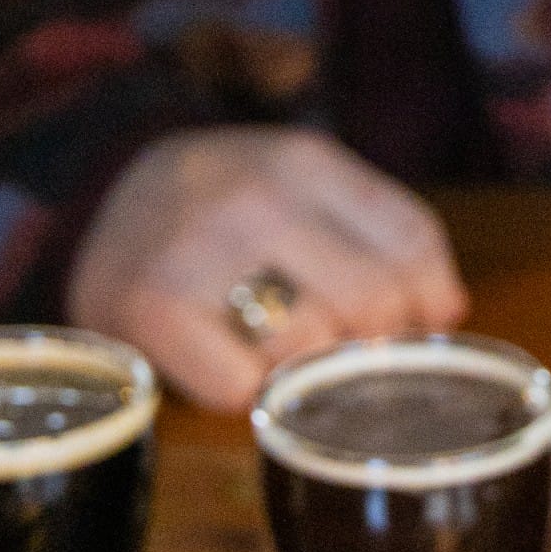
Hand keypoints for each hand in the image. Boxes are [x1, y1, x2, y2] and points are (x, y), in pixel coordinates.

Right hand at [63, 125, 468, 410]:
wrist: (102, 200)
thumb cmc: (228, 210)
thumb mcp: (303, 189)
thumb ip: (382, 235)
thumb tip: (448, 312)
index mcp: (303, 159)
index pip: (411, 241)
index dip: (425, 299)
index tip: (404, 321)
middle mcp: (253, 194)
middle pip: (373, 303)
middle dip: (366, 343)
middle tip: (334, 347)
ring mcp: (198, 248)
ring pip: (310, 349)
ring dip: (302, 370)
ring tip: (271, 346)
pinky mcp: (149, 307)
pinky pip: (240, 388)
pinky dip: (243, 392)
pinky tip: (225, 361)